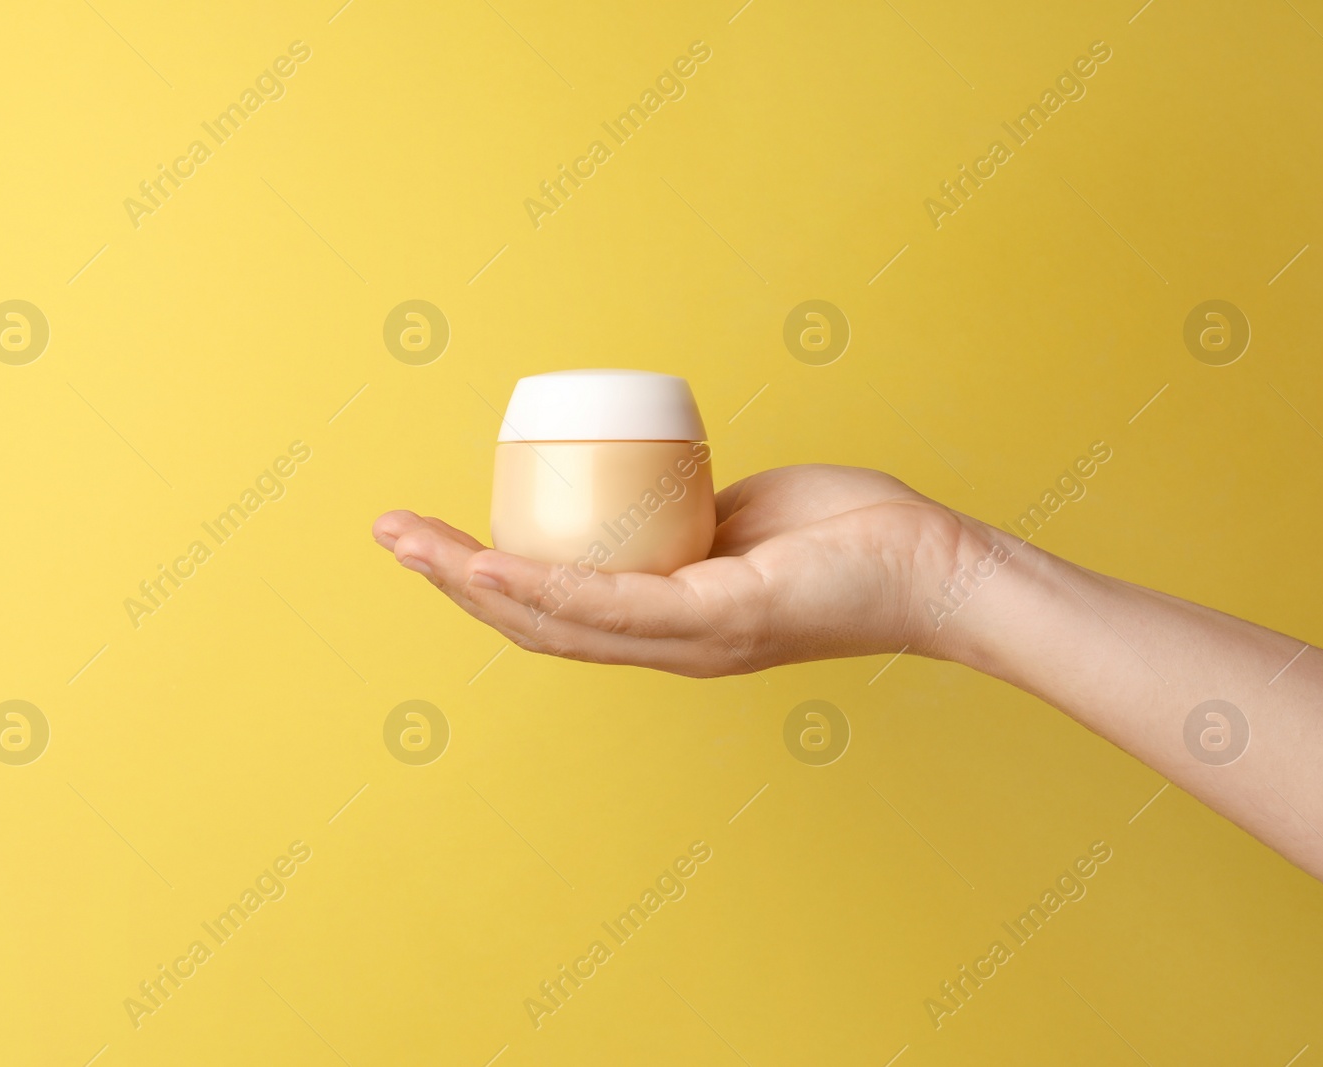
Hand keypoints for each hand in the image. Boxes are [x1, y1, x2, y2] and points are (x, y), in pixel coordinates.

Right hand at [372, 464, 978, 676]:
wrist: (933, 563)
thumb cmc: (847, 536)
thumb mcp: (742, 517)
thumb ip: (689, 516)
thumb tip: (654, 487)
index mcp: (668, 621)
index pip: (556, 610)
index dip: (483, 581)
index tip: (430, 537)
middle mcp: (668, 643)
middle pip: (534, 622)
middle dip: (449, 579)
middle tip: (389, 532)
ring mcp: (689, 639)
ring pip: (555, 619)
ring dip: (471, 582)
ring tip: (412, 544)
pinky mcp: (718, 619)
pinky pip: (611, 604)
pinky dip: (541, 586)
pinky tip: (487, 564)